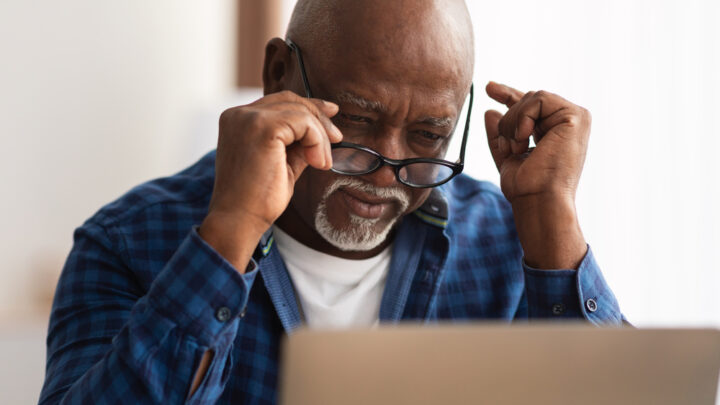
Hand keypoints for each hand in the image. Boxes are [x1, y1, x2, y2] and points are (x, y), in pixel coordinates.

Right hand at [199, 91, 341, 270]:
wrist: (238, 221)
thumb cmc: (257, 199)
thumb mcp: (282, 162)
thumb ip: (297, 143)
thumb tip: (321, 130)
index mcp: (238, 120)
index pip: (279, 102)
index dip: (308, 106)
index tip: (331, 114)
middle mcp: (239, 114)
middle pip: (290, 100)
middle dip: (319, 116)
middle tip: (337, 138)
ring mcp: (248, 118)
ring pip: (300, 112)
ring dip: (319, 137)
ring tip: (321, 163)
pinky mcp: (262, 127)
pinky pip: (303, 122)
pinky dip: (317, 141)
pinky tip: (317, 163)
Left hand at [484, 82, 589, 268]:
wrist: (539, 200)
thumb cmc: (526, 187)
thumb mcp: (507, 156)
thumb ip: (500, 135)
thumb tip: (490, 111)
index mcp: (555, 132)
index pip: (531, 107)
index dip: (509, 94)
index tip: (489, 88)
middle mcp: (569, 123)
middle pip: (527, 99)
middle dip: (508, 121)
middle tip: (509, 148)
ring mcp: (575, 118)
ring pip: (531, 98)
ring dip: (513, 123)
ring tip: (517, 148)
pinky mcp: (577, 116)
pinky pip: (539, 99)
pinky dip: (524, 118)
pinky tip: (525, 139)